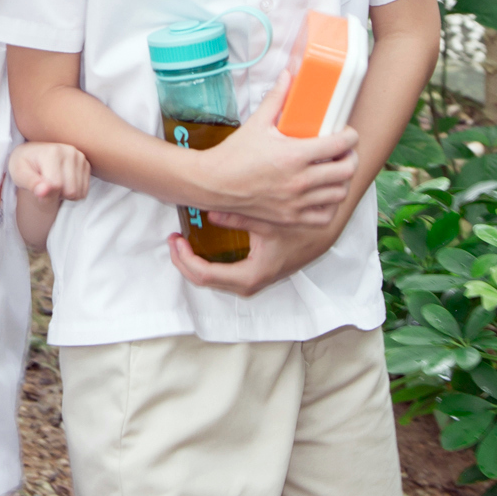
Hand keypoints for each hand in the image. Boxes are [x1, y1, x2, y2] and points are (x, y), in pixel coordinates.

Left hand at [9, 142, 89, 202]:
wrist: (31, 154)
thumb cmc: (23, 165)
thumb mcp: (19, 174)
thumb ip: (30, 183)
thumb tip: (43, 192)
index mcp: (53, 152)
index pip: (56, 185)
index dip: (45, 194)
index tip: (36, 188)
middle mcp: (70, 152)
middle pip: (70, 191)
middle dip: (57, 195)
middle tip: (45, 186)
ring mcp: (80, 157)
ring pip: (79, 193)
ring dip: (65, 195)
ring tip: (53, 184)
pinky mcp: (86, 164)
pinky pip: (84, 191)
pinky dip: (73, 193)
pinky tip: (63, 183)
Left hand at [168, 218, 341, 296]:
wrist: (323, 232)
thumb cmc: (300, 227)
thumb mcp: (268, 220)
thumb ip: (238, 217)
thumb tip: (208, 212)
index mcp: (251, 275)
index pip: (206, 276)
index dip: (185, 259)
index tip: (177, 240)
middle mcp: (249, 283)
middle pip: (204, 280)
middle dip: (183, 261)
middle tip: (173, 239)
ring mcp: (250, 280)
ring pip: (211, 279)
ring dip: (193, 261)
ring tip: (181, 240)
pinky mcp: (252, 272)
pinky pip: (221, 273)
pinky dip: (206, 260)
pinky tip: (198, 244)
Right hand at [182, 70, 357, 227]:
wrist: (212, 184)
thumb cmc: (233, 155)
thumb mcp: (257, 123)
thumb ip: (277, 99)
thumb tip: (288, 75)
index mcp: (294, 155)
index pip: (340, 144)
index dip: (350, 136)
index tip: (347, 133)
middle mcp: (299, 181)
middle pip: (346, 170)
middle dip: (350, 157)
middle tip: (344, 152)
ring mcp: (296, 202)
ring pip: (340, 193)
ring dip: (342, 181)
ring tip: (334, 172)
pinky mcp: (290, 217)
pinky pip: (325, 217)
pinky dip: (329, 206)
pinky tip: (323, 195)